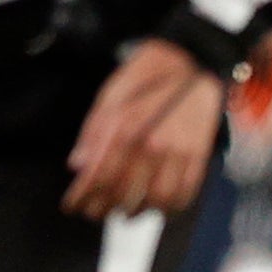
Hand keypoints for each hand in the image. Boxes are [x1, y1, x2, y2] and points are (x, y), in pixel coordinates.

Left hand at [63, 37, 222, 219]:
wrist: (192, 58)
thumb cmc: (149, 75)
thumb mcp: (110, 94)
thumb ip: (93, 131)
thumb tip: (77, 165)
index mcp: (124, 126)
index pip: (97, 175)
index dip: (82, 197)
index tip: (73, 206)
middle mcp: (150, 143)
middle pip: (123, 193)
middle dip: (104, 209)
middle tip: (94, 212)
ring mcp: (177, 151)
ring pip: (155, 200)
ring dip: (137, 213)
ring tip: (126, 212)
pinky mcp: (198, 154)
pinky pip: (185, 193)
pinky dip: (169, 207)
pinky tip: (157, 206)